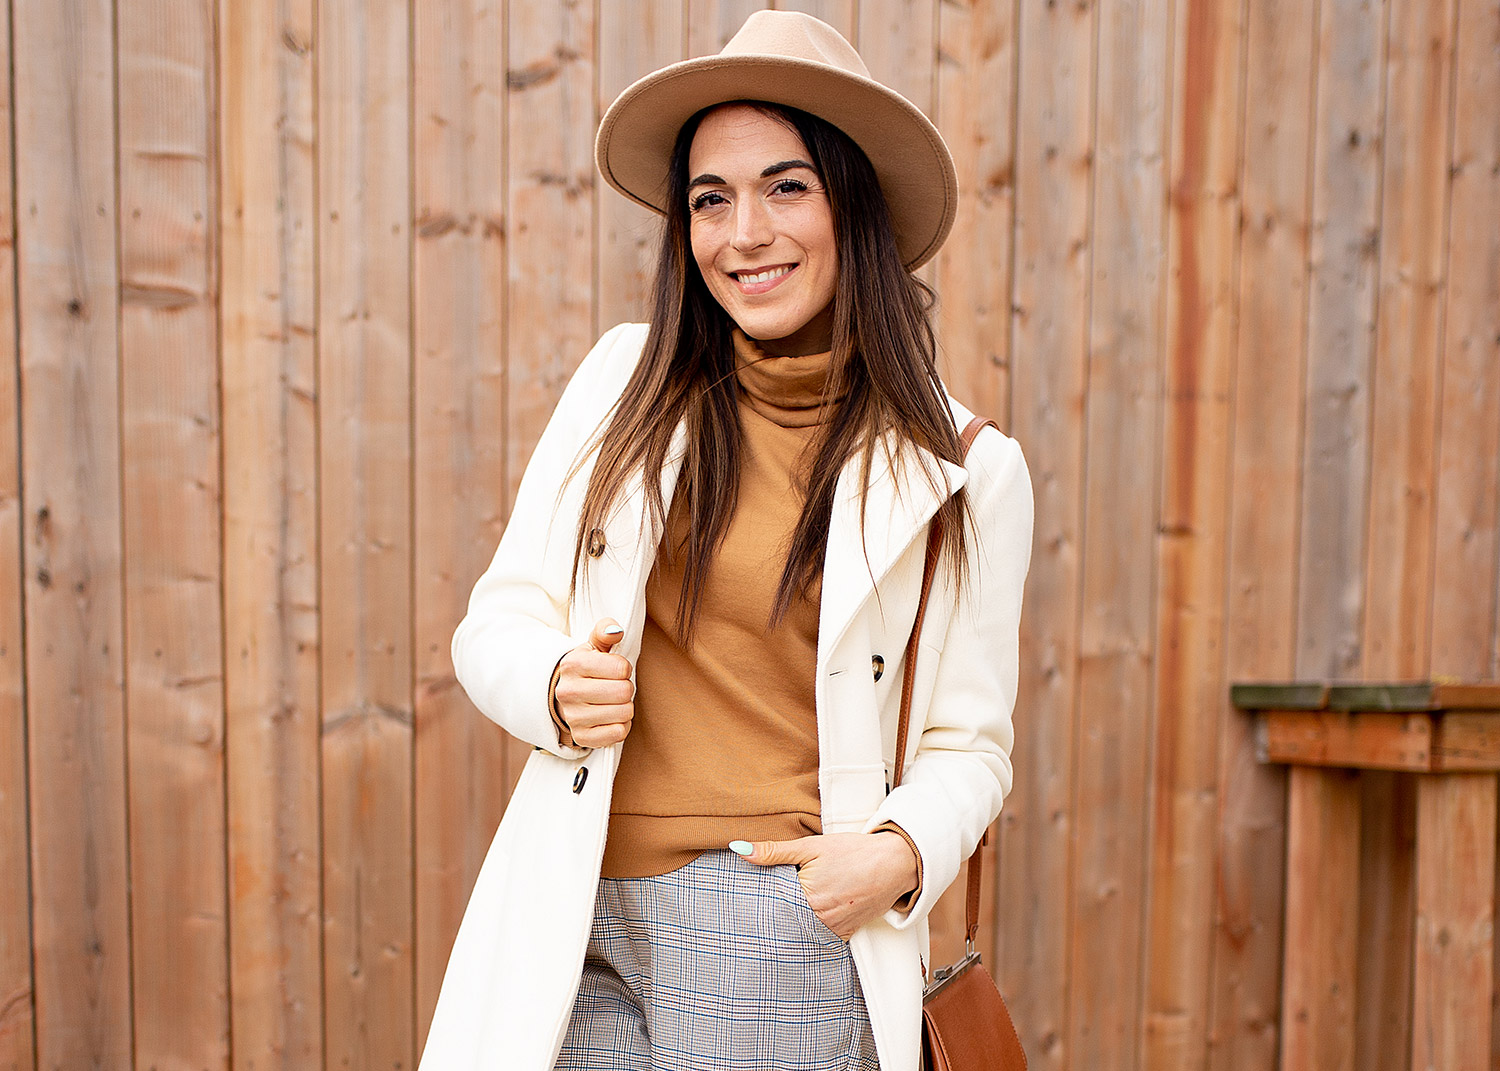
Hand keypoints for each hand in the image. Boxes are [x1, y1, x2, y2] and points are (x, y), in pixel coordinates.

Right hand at [552, 618, 633, 748]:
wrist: (565, 696)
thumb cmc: (588, 668)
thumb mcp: (594, 646)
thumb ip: (606, 631)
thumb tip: (615, 630)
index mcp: (573, 665)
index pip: (621, 668)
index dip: (624, 668)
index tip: (614, 670)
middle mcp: (568, 692)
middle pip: (624, 692)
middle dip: (626, 688)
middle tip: (615, 687)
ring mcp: (573, 717)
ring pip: (624, 713)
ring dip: (625, 707)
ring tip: (612, 702)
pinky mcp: (581, 737)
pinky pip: (618, 733)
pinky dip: (621, 726)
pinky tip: (611, 718)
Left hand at [733, 832, 918, 939]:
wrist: (894, 863)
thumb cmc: (852, 851)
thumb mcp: (811, 846)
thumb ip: (773, 851)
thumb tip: (738, 848)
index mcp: (806, 897)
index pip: (768, 906)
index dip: (754, 904)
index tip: (740, 904)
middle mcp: (819, 919)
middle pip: (783, 922)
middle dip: (769, 918)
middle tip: (747, 918)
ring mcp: (834, 929)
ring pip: (800, 933)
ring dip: (787, 927)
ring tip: (768, 925)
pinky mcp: (845, 934)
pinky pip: (819, 939)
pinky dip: (808, 933)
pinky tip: (798, 927)